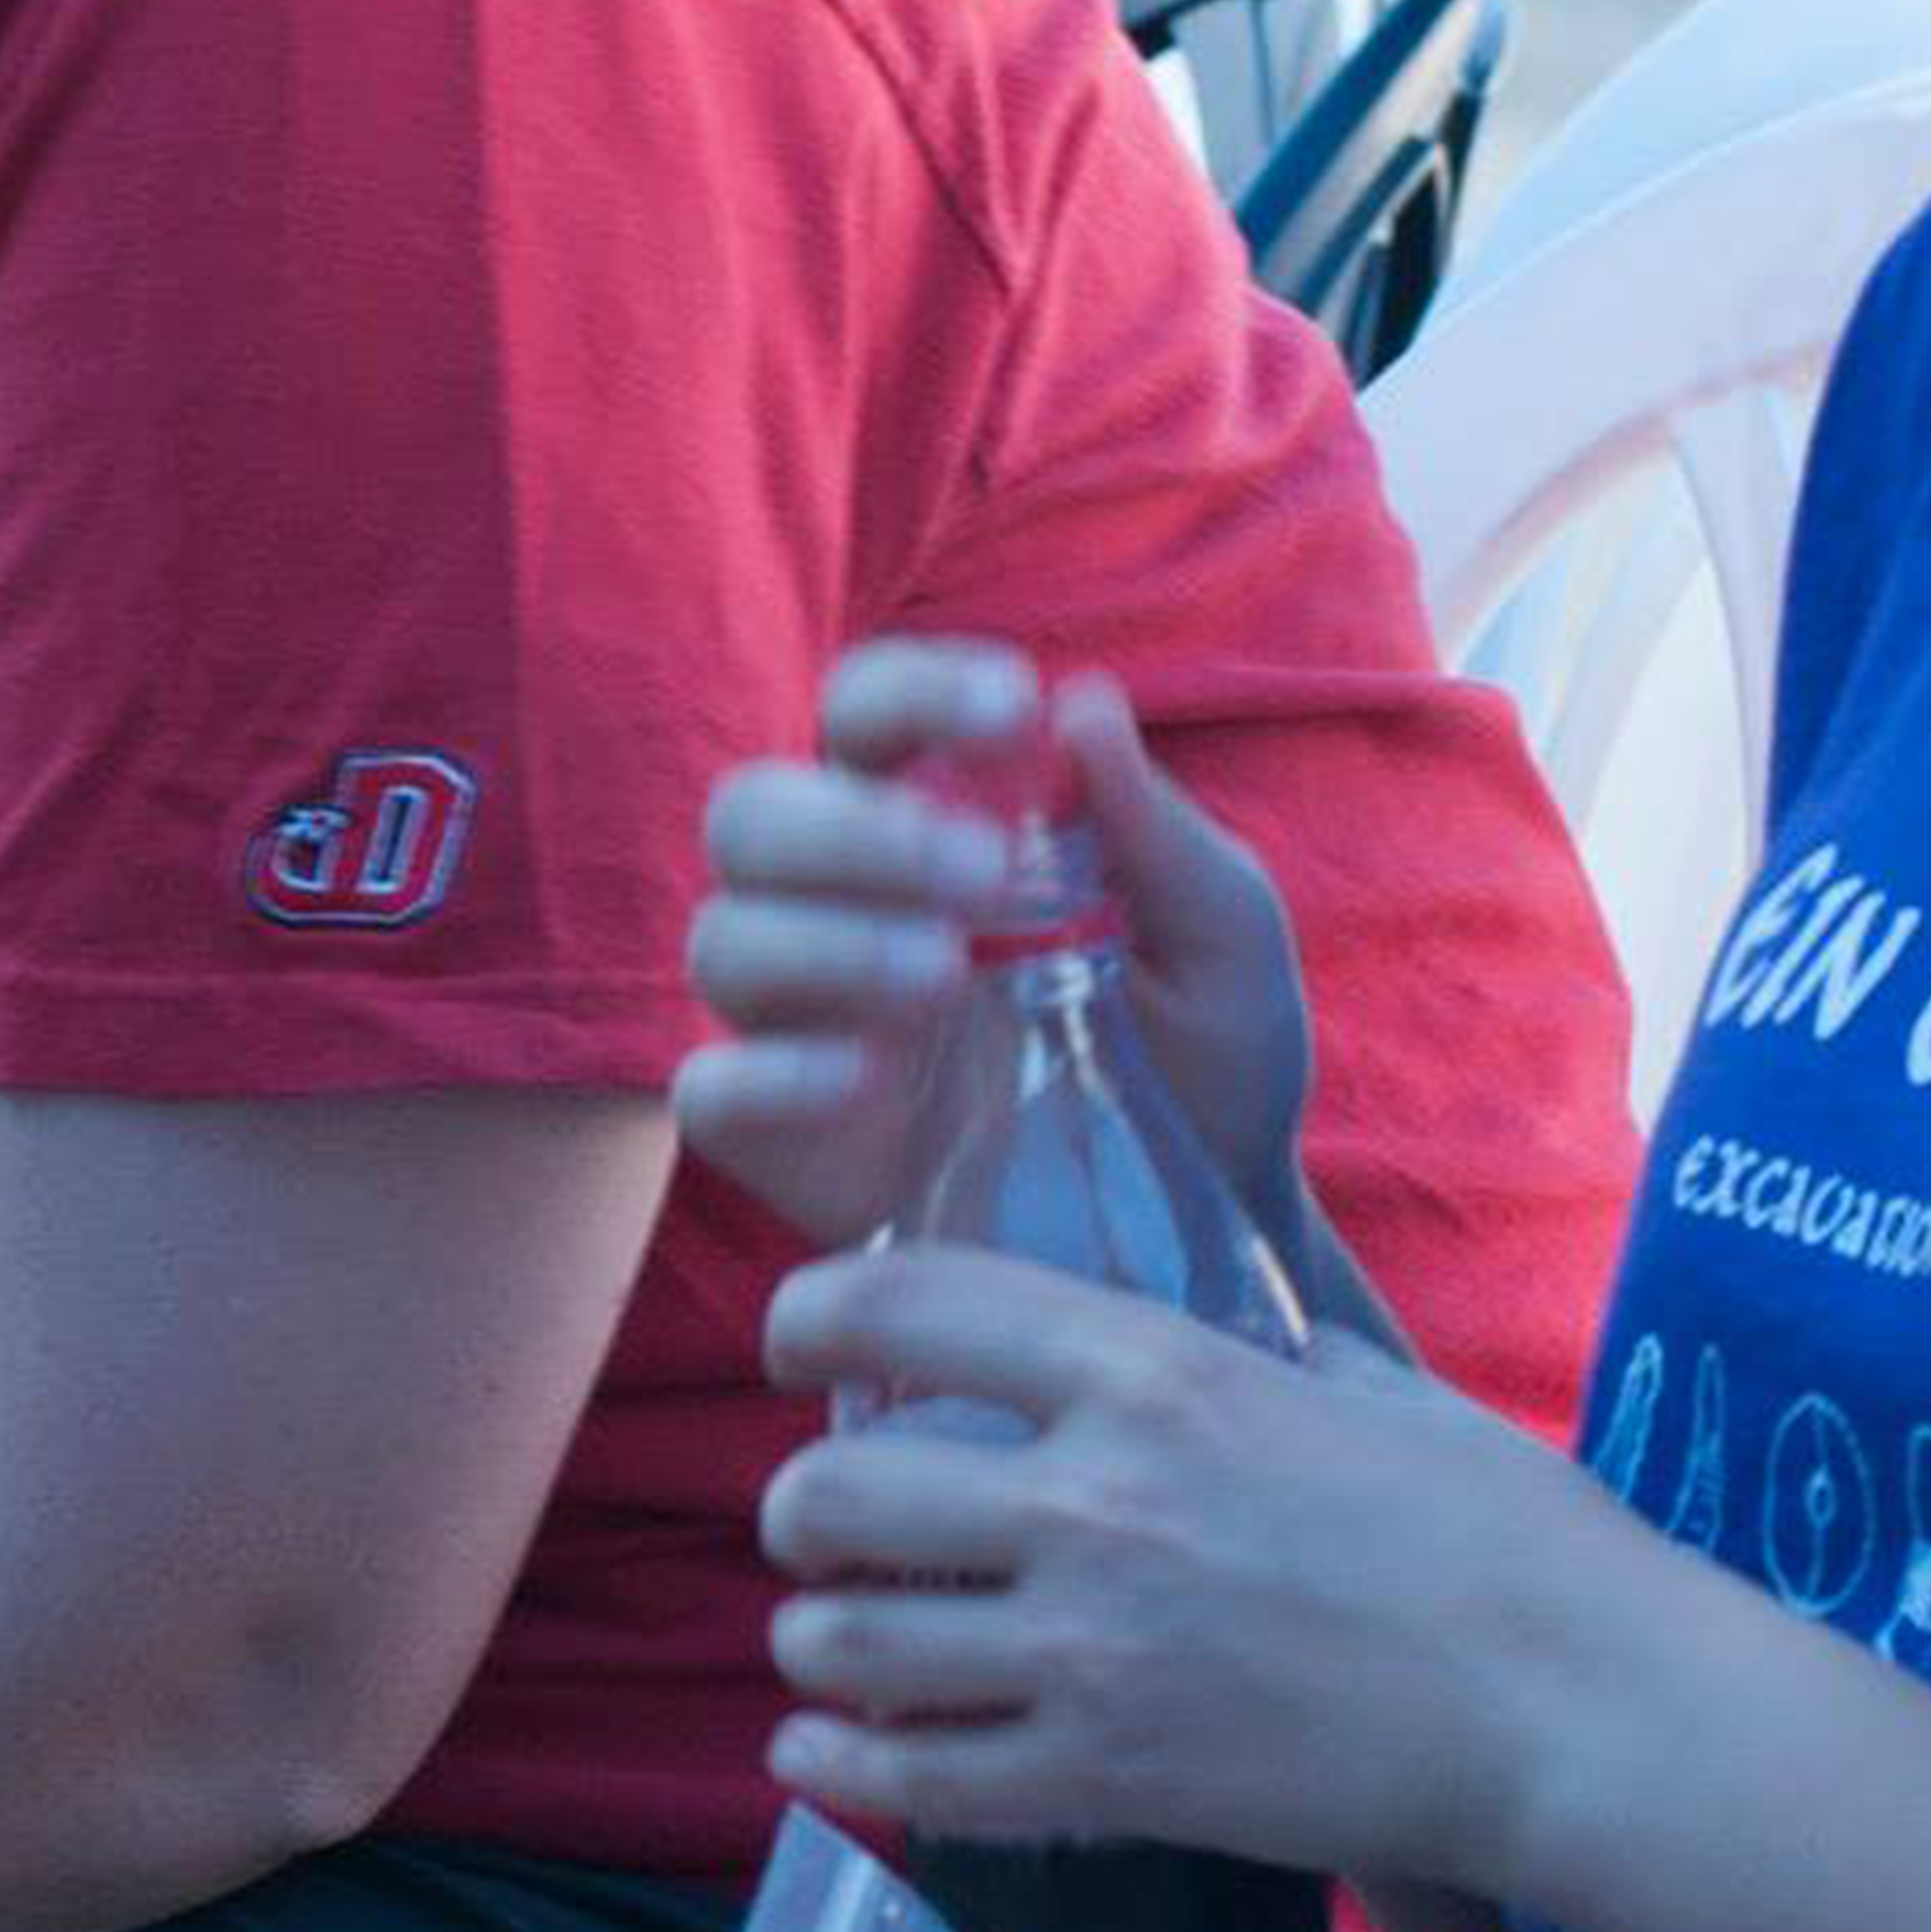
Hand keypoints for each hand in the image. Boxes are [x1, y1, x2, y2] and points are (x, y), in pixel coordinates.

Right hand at [678, 642, 1317, 1251]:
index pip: (865, 717)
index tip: (1008, 707)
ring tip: (946, 973)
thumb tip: (1082, 703)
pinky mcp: (785, 1146)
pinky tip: (870, 1077)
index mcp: (936, 827)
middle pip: (752, 816)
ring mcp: (804, 1030)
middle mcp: (844, 912)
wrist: (1210, 1239)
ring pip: (721, 940)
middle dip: (853, 826)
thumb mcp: (1221, 944)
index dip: (911, 692)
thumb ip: (1155, 833)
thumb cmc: (1209, 1065)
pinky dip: (771, 1072)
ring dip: (827, 936)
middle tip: (982, 871)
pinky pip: (709, 1092)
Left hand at [750, 1245, 1599, 1896]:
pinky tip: (822, 1748)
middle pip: (828, 1495)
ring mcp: (1090, 1652)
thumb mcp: (1375, 1390)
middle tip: (827, 1529)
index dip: (813, 1317)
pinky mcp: (1110, 1780)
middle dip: (801, 1514)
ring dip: (818, 1639)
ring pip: (843, 1641)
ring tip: (843, 1640)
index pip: (904, 1304)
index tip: (798, 1340)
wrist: (1576, 1710)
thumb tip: (1241, 1331)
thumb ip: (1269, 1356)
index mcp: (1155, 1374)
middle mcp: (1092, 1502)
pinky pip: (912, 1778)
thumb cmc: (1508, 1541)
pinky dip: (840, 1763)